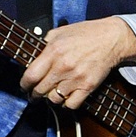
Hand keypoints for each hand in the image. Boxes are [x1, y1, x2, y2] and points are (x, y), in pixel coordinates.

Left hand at [18, 17, 135, 109]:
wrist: (111, 39)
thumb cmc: (86, 33)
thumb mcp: (60, 32)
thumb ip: (45, 43)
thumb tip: (32, 55)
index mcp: (53, 51)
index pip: (30, 76)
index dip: (24, 84)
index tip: (24, 86)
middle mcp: (63, 66)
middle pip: (40, 90)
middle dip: (34, 94)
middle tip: (34, 94)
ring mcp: (76, 78)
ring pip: (54, 99)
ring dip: (50, 98)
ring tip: (51, 94)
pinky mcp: (87, 86)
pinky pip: (70, 104)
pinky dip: (65, 103)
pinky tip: (65, 97)